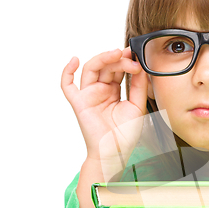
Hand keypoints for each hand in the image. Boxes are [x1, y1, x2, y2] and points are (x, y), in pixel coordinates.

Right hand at [61, 48, 147, 167]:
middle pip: (105, 67)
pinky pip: (67, 86)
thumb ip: (139, 87)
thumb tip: (142, 67)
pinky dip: (66, 72)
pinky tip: (74, 60)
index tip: (137, 57)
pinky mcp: (79, 103)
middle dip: (118, 60)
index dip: (126, 61)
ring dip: (102, 59)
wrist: (115, 153)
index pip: (117, 69)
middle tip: (131, 59)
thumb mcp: (137, 106)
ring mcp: (88, 95)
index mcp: (113, 91)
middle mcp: (100, 90)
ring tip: (116, 54)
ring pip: (91, 69)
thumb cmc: (125, 134)